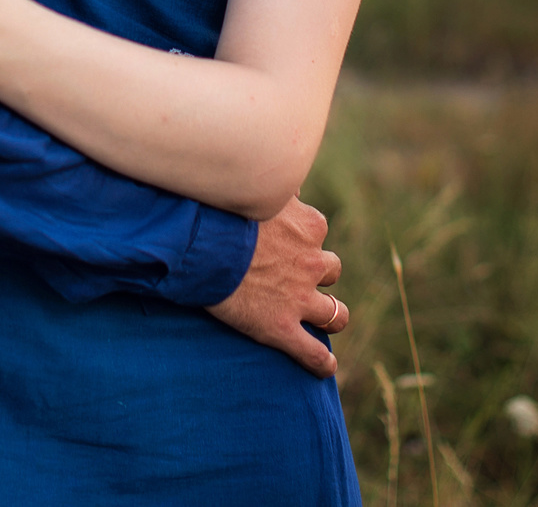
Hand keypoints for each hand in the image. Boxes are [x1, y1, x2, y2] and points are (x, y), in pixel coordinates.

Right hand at [205, 197, 346, 376]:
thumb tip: (281, 170)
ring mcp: (300, 299)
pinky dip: (321, 362)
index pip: (318, 233)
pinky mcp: (281, 328)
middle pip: (331, 271)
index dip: (305, 240)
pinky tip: (326, 367)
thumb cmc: (224, 211)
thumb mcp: (257, 189)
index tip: (290, 243)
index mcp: (309, 227)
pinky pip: (312, 353)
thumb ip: (275, 185)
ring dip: (332, 316)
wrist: (203, 244)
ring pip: (334, 314)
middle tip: (301, 277)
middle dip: (320, 275)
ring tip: (327, 320)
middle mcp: (312, 263)